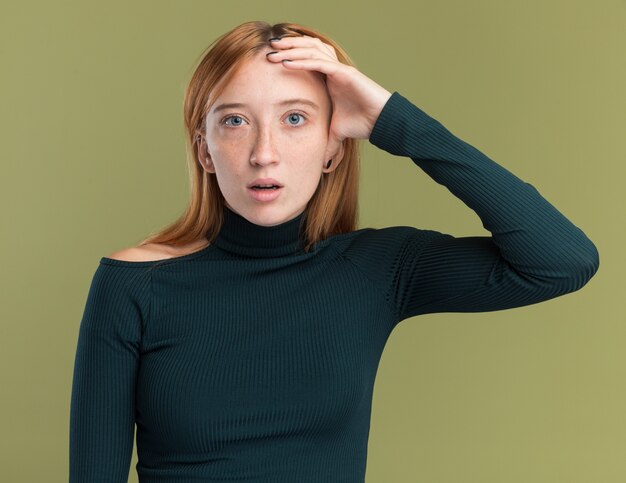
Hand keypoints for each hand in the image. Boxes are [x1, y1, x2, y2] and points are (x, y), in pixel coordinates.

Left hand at [266, 34, 392, 163]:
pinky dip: (303, 62)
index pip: (306, 59)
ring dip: (291, 50)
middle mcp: (333, 70)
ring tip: (274, 51)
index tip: (270, 60)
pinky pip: (320, 63)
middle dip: (287, 47)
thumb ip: (326, 143)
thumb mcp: (336, 134)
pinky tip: (287, 62)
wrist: (380, 123)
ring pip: (312, 51)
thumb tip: (321, 165)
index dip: (289, 56)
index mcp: (329, 78)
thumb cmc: (362, 124)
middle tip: (268, 49)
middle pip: (307, 50)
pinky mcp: (345, 72)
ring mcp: (339, 69)